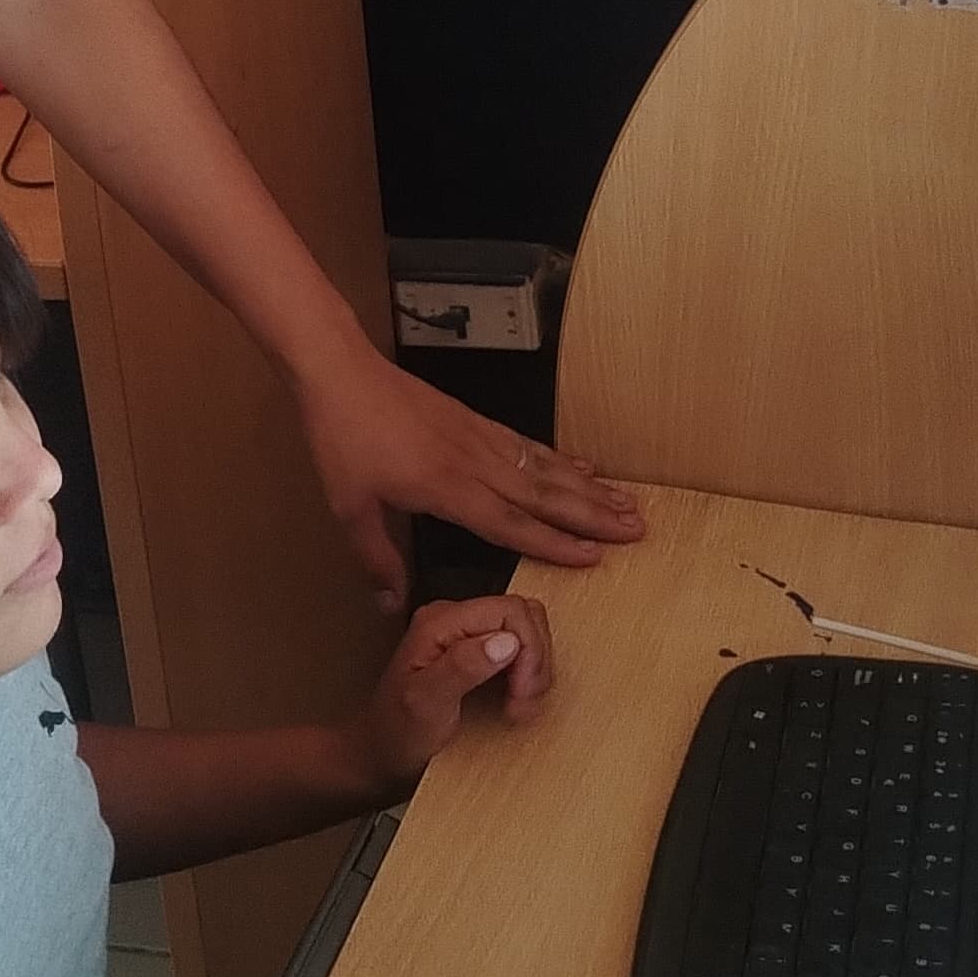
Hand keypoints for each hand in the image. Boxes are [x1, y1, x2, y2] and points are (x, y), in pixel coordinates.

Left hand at [293, 346, 641, 608]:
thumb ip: (376, 558)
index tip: (595, 559)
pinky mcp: (476, 420)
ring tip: (627, 501)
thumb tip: (391, 606)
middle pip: (544, 495)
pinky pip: (527, 444)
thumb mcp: (349, 507)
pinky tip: (582, 466)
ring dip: (587, 488)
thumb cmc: (342, 439)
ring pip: (544, 468)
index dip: (555, 544)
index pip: (512, 524)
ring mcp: (479, 437)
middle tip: (637, 529)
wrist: (341, 371)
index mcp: (448, 489)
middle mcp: (475, 463)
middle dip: (592, 516)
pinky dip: (559, 458)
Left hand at [351, 595, 555, 795]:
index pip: (511, 611)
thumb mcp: (426, 704)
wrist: (380, 755)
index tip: (522, 692)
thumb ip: (463, 667)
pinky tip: (515, 702)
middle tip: (522, 702)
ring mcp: (466, 635)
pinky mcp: (476, 654)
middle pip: (524, 617)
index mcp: (440, 622)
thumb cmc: (396, 733)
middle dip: (534, 661)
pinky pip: (519, 650)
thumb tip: (506, 641)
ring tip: (518, 706)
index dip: (529, 651)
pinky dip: (527, 677)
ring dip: (534, 672)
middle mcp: (454, 619)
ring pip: (526, 632)